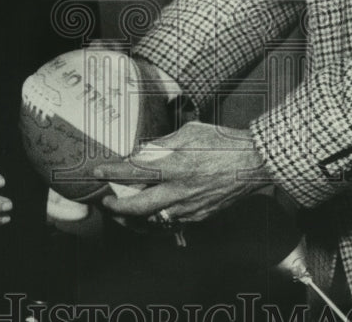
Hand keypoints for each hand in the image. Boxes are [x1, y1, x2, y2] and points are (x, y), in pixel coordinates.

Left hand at [95, 122, 272, 222]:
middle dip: (117, 207)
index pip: (135, 171)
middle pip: (138, 207)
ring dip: (135, 215)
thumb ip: (163, 144)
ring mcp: (190, 207)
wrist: (254, 163)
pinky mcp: (200, 215)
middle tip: (107, 201)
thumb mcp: (190, 132)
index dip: (113, 172)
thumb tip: (143, 152)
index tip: (97, 171)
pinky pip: (172, 220)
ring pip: (153, 219)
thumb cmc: (223, 142)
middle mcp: (180, 190)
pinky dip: (159, 215)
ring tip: (125, 208)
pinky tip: (154, 208)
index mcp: (176, 166)